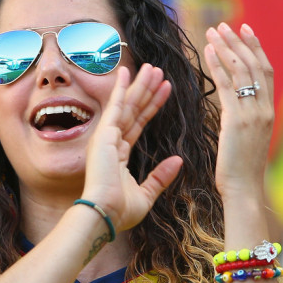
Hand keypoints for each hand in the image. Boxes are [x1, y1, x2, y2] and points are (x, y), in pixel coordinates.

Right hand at [82, 64, 182, 232]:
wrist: (104, 214)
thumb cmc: (120, 211)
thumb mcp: (146, 194)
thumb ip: (160, 176)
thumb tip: (178, 161)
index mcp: (118, 155)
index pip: (138, 124)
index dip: (152, 107)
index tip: (165, 91)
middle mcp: (110, 143)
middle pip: (132, 110)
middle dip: (146, 91)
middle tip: (158, 72)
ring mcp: (105, 137)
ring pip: (126, 105)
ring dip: (139, 86)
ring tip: (153, 69)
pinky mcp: (103, 135)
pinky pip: (115, 106)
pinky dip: (120, 88)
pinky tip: (126, 71)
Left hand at [204, 22, 273, 200]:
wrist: (243, 189)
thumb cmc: (240, 170)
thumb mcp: (247, 139)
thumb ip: (244, 119)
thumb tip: (234, 107)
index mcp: (268, 112)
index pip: (265, 71)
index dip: (256, 48)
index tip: (246, 29)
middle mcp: (264, 109)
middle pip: (254, 65)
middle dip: (239, 41)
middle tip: (224, 24)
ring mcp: (252, 114)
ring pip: (242, 71)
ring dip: (227, 48)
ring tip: (214, 31)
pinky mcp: (237, 121)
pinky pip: (227, 86)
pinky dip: (218, 66)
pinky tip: (209, 51)